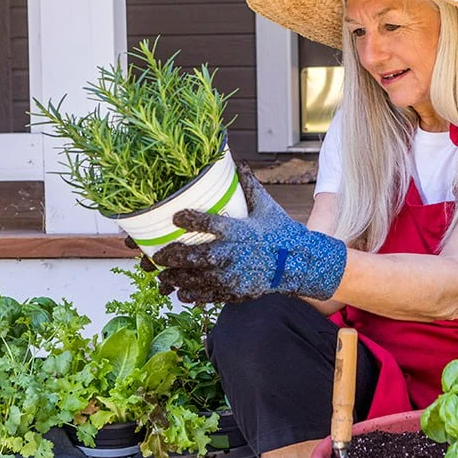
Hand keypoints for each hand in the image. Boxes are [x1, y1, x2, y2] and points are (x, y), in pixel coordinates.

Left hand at [151, 163, 346, 302]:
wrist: (299, 263)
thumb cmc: (282, 233)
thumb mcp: (266, 207)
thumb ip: (248, 186)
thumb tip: (238, 163)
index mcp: (237, 231)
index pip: (207, 223)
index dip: (188, 219)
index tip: (175, 216)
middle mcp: (231, 254)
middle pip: (193, 256)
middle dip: (171, 255)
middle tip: (158, 254)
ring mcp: (231, 276)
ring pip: (195, 279)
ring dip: (175, 277)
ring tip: (163, 275)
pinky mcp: (234, 291)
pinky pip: (206, 295)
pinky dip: (191, 293)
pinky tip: (181, 290)